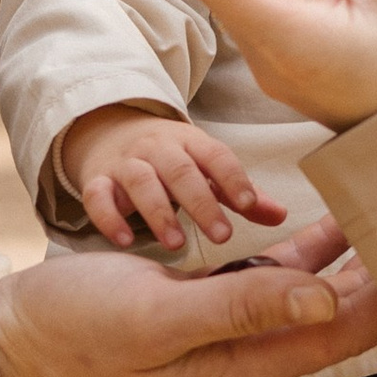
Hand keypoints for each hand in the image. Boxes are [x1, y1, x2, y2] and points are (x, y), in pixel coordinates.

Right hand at [0, 212, 376, 376]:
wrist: (10, 335)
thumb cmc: (72, 329)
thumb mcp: (156, 316)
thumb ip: (241, 308)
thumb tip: (325, 305)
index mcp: (238, 368)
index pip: (336, 338)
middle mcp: (241, 356)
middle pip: (334, 320)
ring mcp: (224, 330)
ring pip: (308, 299)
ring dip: (351, 265)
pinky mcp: (204, 305)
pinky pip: (271, 280)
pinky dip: (307, 254)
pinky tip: (336, 226)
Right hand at [56, 100, 286, 251]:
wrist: (109, 133)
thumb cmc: (170, 160)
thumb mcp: (205, 168)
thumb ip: (240, 194)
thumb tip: (280, 215)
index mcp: (191, 144)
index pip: (216, 156)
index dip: (234, 179)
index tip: (250, 207)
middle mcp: (158, 149)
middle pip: (180, 170)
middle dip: (201, 202)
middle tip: (222, 236)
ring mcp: (125, 164)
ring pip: (141, 181)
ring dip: (159, 212)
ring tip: (176, 243)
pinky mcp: (96, 180)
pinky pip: (97, 196)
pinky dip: (108, 218)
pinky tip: (124, 241)